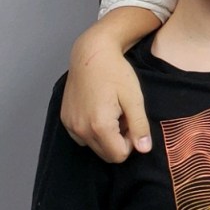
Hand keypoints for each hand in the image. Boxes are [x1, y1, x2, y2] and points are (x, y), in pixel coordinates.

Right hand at [61, 32, 150, 162]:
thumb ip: (139, 126)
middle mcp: (80, 129)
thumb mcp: (134, 99)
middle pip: (106, 155)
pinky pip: (82, 137)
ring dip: (106, 136)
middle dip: (119, 141)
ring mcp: (70, 125)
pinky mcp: (65, 119)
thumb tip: (144, 150)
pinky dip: (93, 130)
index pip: (119, 156)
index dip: (130, 143)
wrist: (91, 53)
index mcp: (99, 126)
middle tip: (123, 117)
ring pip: (94, 147)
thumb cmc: (115, 72)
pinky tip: (99, 110)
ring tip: (112, 112)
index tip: (132, 123)